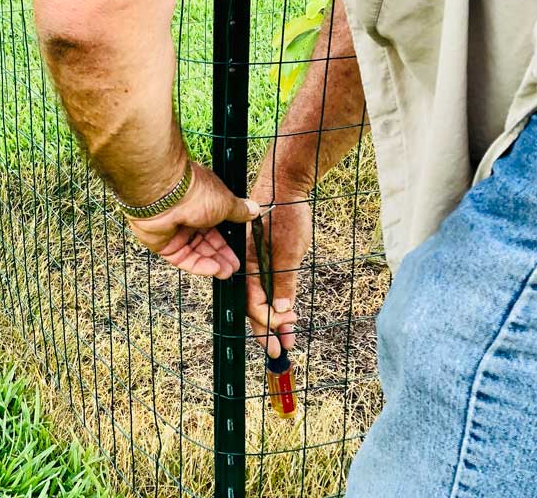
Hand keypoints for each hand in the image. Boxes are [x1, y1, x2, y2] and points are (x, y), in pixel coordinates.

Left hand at [127, 162, 259, 279]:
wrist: (165, 197)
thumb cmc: (195, 193)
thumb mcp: (226, 203)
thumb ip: (239, 211)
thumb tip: (254, 209)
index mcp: (203, 203)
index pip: (217, 227)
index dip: (228, 240)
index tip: (239, 251)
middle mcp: (188, 216)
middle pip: (207, 242)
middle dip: (222, 255)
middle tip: (234, 267)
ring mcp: (175, 231)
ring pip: (196, 252)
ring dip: (213, 262)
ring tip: (227, 272)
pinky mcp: (164, 245)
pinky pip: (183, 259)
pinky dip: (199, 265)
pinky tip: (213, 269)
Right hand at [245, 183, 310, 357]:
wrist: (286, 184)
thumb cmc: (286, 214)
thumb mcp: (289, 251)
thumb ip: (283, 282)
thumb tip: (280, 312)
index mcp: (247, 265)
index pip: (253, 303)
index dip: (268, 322)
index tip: (285, 332)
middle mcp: (249, 266)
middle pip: (253, 306)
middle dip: (266, 330)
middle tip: (279, 352)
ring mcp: (257, 263)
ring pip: (262, 298)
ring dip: (275, 319)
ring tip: (289, 339)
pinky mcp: (267, 258)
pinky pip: (268, 286)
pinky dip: (278, 302)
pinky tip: (287, 313)